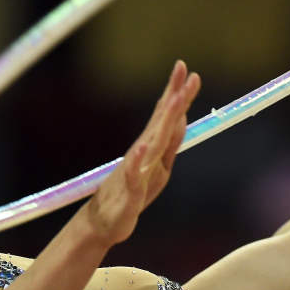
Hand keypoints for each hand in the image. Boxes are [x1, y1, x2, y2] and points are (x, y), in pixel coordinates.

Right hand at [82, 60, 200, 244]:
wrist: (104, 222)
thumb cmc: (132, 194)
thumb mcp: (160, 168)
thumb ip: (170, 143)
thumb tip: (183, 117)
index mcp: (152, 148)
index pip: (165, 116)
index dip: (175, 92)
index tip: (184, 67)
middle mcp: (143, 154)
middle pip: (161, 122)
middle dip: (174, 96)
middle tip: (182, 69)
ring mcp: (136, 171)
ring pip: (153, 142)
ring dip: (163, 121)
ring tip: (174, 99)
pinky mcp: (130, 192)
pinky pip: (134, 175)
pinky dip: (138, 160)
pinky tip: (143, 147)